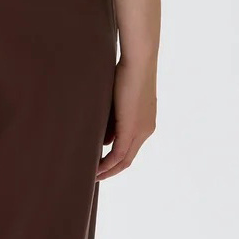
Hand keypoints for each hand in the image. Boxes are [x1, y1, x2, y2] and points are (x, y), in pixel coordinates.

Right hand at [97, 56, 156, 179]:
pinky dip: (108, 163)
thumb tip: (105, 140)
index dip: (116, 161)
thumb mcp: (119, 101)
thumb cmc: (127, 72)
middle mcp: (146, 130)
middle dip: (111, 170)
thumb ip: (114, 121)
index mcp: (146, 123)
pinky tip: (96, 168)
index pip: (130, 149)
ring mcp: (141, 130)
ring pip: (124, 159)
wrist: (139, 61)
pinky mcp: (132, 128)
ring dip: (108, 170)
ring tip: (92, 175)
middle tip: (95, 176)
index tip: (101, 165)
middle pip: (128, 159)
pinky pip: (119, 153)